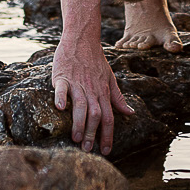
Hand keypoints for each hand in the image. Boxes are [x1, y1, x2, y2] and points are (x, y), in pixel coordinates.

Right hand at [50, 35, 134, 154]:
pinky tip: (59, 108)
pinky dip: (61, 97)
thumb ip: (118, 97)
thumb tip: (130, 112)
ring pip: (80, 105)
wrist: (82, 38)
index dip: (108, 135)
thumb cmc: (95, 61)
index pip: (109, 117)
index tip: (106, 151)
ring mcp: (77, 83)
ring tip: (76, 138)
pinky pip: (62, 88)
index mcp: (103, 92)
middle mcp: (91, 90)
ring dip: (79, 122)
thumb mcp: (110, 78)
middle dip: (92, 133)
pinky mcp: (63, 76)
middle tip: (88, 150)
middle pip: (95, 114)